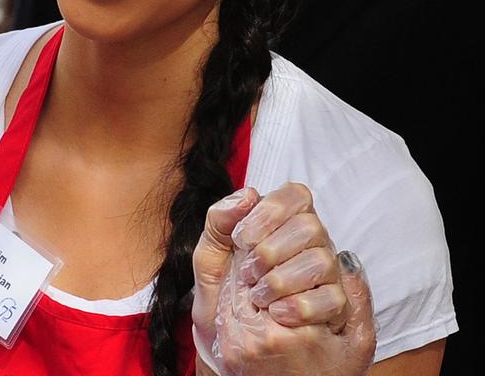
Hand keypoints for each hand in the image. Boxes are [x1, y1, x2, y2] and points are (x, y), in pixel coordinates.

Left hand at [192, 184, 375, 374]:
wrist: (236, 371)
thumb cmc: (224, 319)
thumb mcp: (211, 274)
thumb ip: (217, 231)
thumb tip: (247, 195)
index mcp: (282, 240)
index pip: (297, 196)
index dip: (270, 211)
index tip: (243, 238)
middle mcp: (310, 259)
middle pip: (310, 227)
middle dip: (269, 250)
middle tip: (249, 277)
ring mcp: (328, 289)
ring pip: (322, 261)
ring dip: (281, 280)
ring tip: (260, 301)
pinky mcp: (341, 323)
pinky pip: (332, 299)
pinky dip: (298, 307)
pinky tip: (279, 318)